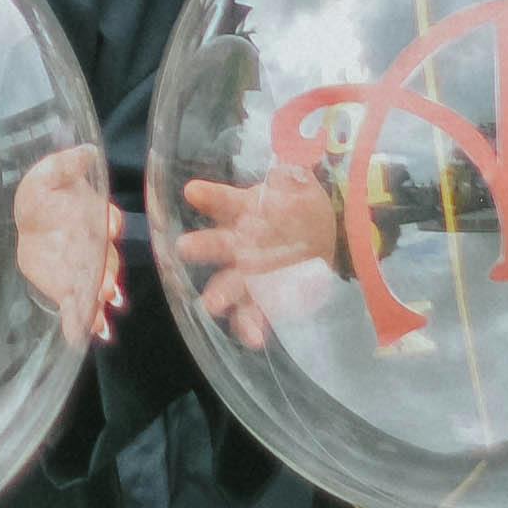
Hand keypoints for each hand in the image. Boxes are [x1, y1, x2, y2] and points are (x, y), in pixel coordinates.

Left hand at [12, 142, 122, 344]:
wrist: (30, 218)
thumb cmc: (46, 192)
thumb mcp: (50, 173)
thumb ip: (68, 165)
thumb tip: (88, 151)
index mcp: (95, 216)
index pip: (107, 219)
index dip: (109, 222)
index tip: (110, 227)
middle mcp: (96, 247)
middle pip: (107, 262)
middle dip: (108, 276)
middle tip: (107, 289)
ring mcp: (84, 271)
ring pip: (96, 290)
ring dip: (98, 305)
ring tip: (99, 320)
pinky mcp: (66, 288)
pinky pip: (75, 308)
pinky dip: (78, 323)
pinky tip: (80, 336)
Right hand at [174, 154, 356, 349]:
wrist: (324, 237)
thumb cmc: (299, 206)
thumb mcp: (298, 187)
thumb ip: (291, 178)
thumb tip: (285, 168)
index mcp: (243, 212)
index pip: (223, 201)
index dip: (210, 196)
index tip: (193, 192)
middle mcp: (238, 242)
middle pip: (217, 243)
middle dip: (202, 247)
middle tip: (184, 249)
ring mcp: (249, 272)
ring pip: (229, 283)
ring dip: (219, 294)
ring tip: (210, 306)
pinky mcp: (265, 296)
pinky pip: (255, 312)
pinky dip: (251, 326)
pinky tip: (252, 339)